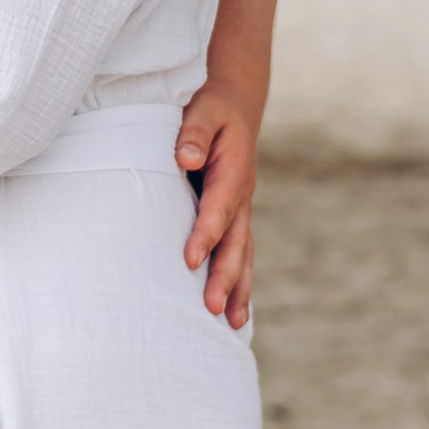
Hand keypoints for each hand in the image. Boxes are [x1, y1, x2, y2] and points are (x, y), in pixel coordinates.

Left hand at [177, 76, 257, 327]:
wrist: (235, 104)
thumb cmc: (213, 107)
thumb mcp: (204, 108)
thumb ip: (194, 131)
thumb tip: (185, 159)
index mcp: (233, 172)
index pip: (218, 209)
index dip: (205, 235)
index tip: (189, 261)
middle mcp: (241, 196)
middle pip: (236, 242)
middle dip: (226, 277)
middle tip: (214, 309)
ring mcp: (241, 209)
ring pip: (243, 253)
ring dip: (239, 287)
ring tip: (235, 324)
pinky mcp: (234, 216)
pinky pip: (240, 251)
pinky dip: (239, 279)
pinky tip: (235, 309)